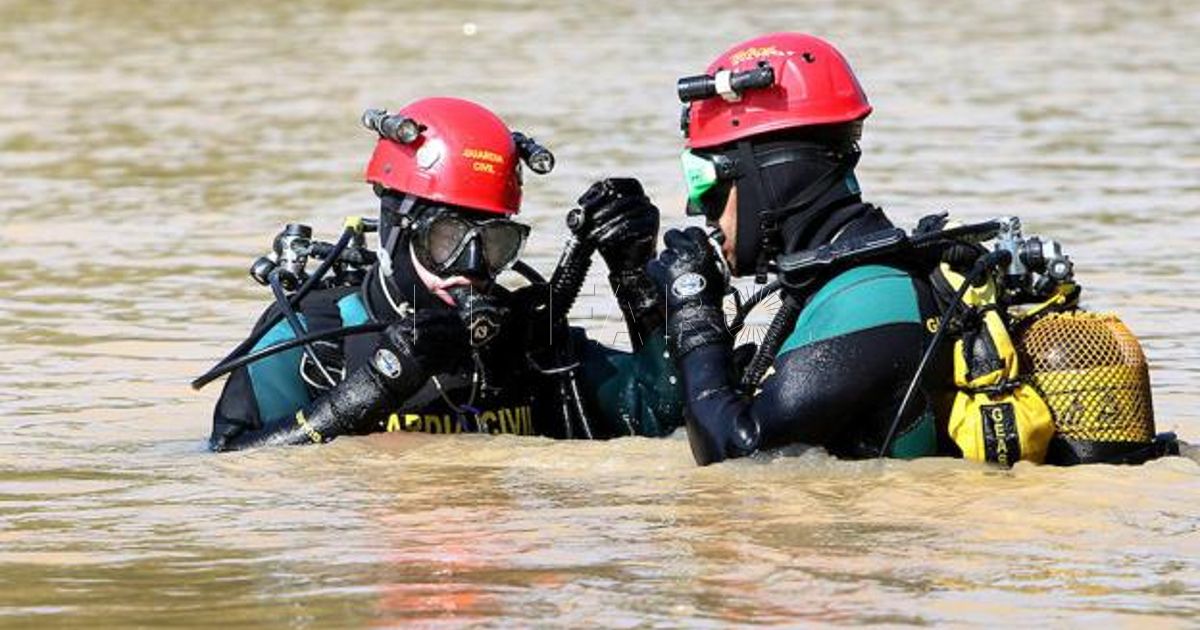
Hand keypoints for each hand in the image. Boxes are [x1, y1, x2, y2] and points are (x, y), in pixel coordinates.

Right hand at [374, 308, 469, 389]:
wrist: (377, 384)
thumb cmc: (387, 364)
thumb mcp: (394, 339)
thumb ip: (412, 329)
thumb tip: (436, 324)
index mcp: (399, 327)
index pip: (426, 316)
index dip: (444, 317)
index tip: (455, 319)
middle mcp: (405, 337)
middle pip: (436, 329)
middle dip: (453, 331)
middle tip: (464, 333)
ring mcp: (412, 351)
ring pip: (440, 346)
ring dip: (455, 347)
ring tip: (463, 348)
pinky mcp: (419, 367)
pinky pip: (439, 363)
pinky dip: (449, 363)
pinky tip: (454, 363)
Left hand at [573, 178, 658, 273]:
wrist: (626, 265)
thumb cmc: (612, 242)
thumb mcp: (599, 223)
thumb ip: (594, 210)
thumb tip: (582, 206)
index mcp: (636, 197)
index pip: (627, 184)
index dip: (613, 184)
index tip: (595, 194)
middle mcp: (646, 203)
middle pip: (624, 199)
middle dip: (604, 208)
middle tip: (589, 219)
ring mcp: (651, 214)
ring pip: (626, 213)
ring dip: (607, 224)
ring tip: (593, 234)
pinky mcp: (652, 227)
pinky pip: (630, 225)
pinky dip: (614, 232)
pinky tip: (603, 240)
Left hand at [647, 227, 731, 357]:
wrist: (697, 313)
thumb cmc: (711, 296)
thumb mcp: (718, 271)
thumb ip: (711, 256)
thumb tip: (707, 248)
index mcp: (703, 248)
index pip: (692, 230)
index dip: (689, 238)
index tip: (689, 245)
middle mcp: (686, 250)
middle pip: (672, 235)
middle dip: (673, 244)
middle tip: (677, 256)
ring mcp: (671, 259)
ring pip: (663, 253)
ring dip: (666, 262)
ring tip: (673, 276)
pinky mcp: (658, 271)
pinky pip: (653, 264)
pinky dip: (656, 271)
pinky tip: (663, 280)